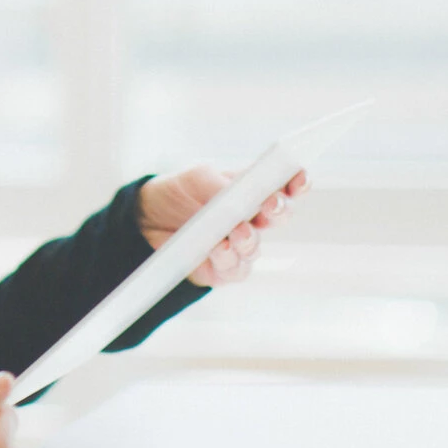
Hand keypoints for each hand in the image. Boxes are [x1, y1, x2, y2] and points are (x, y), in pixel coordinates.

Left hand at [136, 165, 308, 285]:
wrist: (149, 216)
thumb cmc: (181, 191)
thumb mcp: (196, 176)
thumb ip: (217, 183)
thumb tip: (231, 193)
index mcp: (253, 190)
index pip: (286, 186)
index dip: (297, 183)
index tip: (298, 179)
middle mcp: (253, 219)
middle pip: (279, 217)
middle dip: (278, 211)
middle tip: (270, 205)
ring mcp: (239, 246)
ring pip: (256, 247)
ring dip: (249, 239)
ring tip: (236, 231)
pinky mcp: (222, 270)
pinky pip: (235, 270)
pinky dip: (229, 260)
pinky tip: (219, 249)